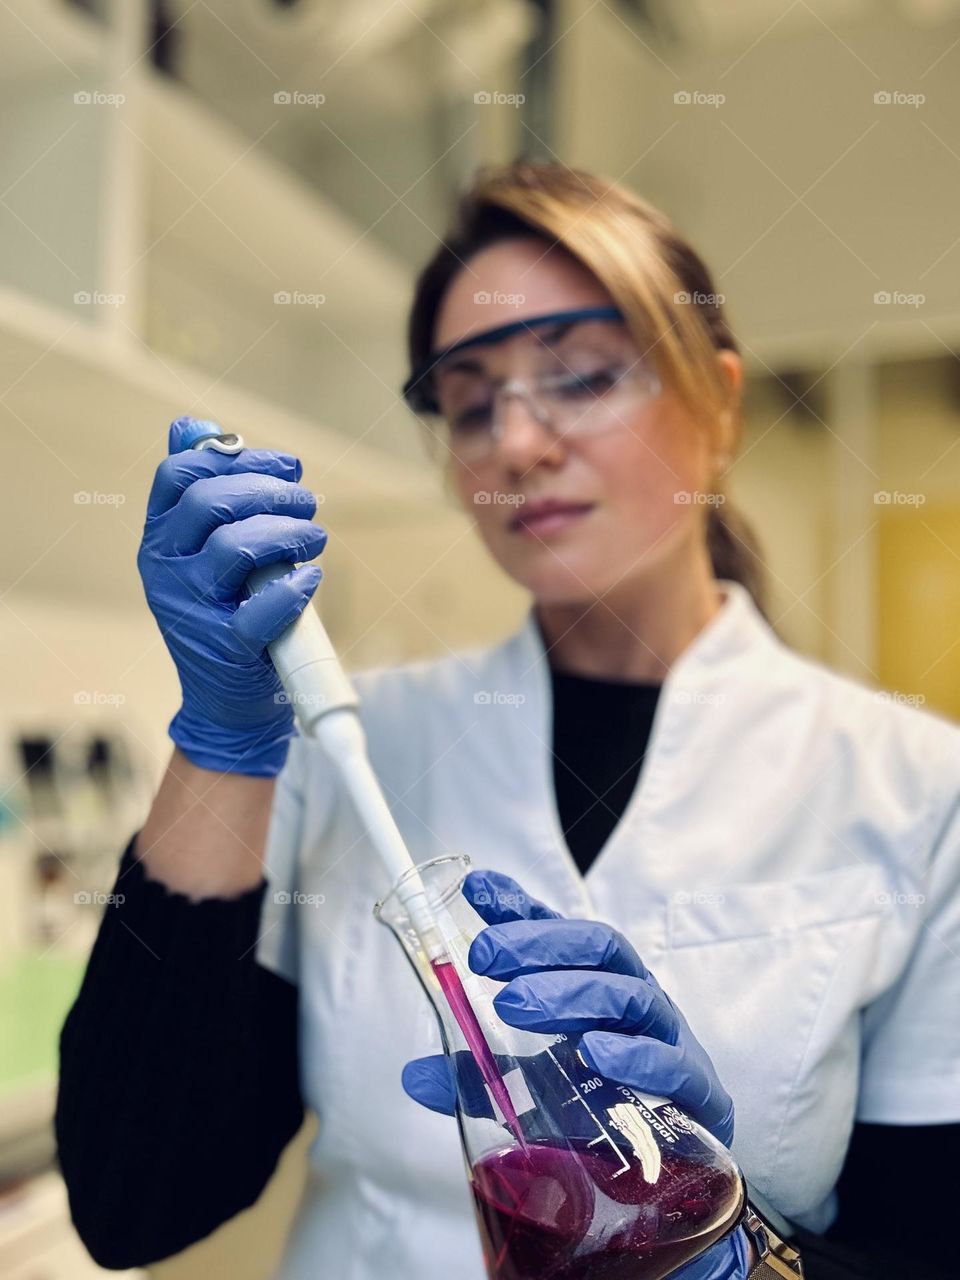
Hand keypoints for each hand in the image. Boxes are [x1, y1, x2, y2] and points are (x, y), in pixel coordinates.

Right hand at [137, 416, 327, 775]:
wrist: (225, 701)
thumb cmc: (225, 614)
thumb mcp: (202, 553)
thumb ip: (201, 492)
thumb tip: (192, 426)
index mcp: (159, 538)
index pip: (179, 475)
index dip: (237, 458)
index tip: (285, 466)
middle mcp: (164, 570)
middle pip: (210, 502)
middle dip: (270, 491)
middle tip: (310, 500)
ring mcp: (190, 609)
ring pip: (236, 547)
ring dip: (289, 532)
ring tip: (316, 535)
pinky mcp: (223, 647)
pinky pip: (261, 607)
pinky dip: (294, 587)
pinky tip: (310, 577)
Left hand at [403, 870, 751, 1279]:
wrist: (677, 1182)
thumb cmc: (604, 1115)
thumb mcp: (532, 1091)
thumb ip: (480, 1076)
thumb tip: (413, 1074)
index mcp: (596, 988)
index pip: (561, 931)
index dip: (521, 906)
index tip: (476, 888)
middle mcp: (634, 1001)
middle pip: (597, 946)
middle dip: (539, 942)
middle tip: (483, 957)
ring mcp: (670, 1040)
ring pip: (629, 994)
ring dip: (570, 992)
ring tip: (515, 1004)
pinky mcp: (699, 1094)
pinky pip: (673, 1063)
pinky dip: (635, 1055)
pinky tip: (595, 1052)